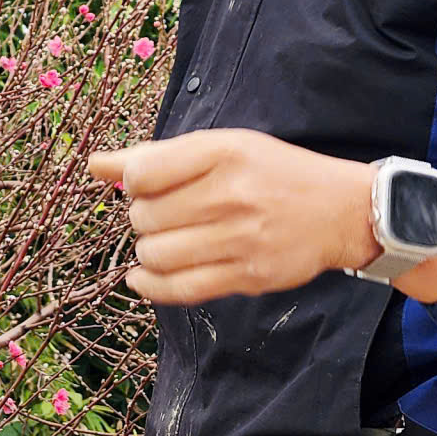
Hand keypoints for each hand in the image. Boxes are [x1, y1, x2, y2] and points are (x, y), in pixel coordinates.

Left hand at [88, 130, 380, 305]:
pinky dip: (149, 286)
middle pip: (144, 216)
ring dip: (148, 250)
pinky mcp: (248, 276)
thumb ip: (157, 155)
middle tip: (164, 214)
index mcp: (223, 152)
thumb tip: (94, 164)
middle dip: (142, 217)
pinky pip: (179, 289)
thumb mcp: (221, 147)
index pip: (142, 172)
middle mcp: (231, 194)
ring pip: (155, 254)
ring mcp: (241, 238)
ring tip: (166, 240)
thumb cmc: (273, 173)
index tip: (145, 185)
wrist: (342, 210)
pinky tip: (143, 277)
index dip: (132, 182)